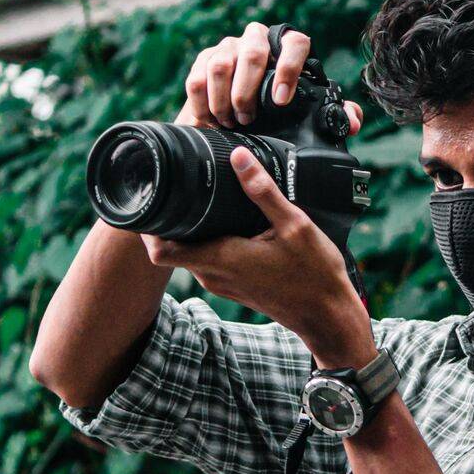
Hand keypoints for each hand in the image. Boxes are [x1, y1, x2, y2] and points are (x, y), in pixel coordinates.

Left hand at [139, 146, 375, 367]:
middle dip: (168, 219)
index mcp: (221, 259)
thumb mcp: (294, 225)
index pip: (159, 250)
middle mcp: (214, 275)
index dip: (146, 226)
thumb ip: (263, 191)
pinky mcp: (233, 286)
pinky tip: (225, 222)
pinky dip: (207, 241)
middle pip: (171, 248)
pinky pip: (207, 260)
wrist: (327, 316)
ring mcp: (222, 283)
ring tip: (199, 198)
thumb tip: (238, 157)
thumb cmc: (314, 276)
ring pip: (189, 253)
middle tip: (175, 185)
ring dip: (188, 230)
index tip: (151, 198)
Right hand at [178, 21, 365, 131]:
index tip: (281, 100)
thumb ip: (334, 114)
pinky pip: (197, 77)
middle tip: (248, 118)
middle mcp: (257, 39)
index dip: (289, 69)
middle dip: (248, 91)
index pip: (296, 43)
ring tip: (229, 122)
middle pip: (253, 52)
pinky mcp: (204, 58)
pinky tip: (209, 119)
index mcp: (287, 47)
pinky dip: (202, 103)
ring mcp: (229, 46)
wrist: (241, 102)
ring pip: (222, 64)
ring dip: (223, 98)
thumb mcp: (308, 109)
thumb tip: (351, 122)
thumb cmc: (280, 103)